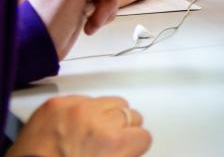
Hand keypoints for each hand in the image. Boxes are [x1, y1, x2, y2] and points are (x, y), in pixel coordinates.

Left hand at [8, 95, 150, 156]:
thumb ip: (123, 152)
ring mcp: (75, 108)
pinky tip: (70, 128)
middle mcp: (97, 120)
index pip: (143, 135)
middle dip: (120, 129)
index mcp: (113, 143)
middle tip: (105, 144)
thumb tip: (129, 145)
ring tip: (89, 132)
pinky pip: (82, 98)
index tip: (123, 151)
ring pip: (110, 101)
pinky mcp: (55, 103)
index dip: (132, 147)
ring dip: (104, 115)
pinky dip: (80, 111)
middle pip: (130, 114)